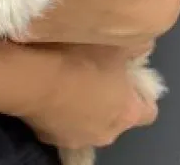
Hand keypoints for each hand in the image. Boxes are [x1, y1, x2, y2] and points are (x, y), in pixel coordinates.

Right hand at [16, 43, 157, 149]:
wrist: (30, 77)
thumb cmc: (77, 57)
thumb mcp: (115, 40)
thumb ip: (136, 45)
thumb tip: (144, 45)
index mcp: (127, 112)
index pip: (148, 110)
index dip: (141, 91)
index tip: (130, 73)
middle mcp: (107, 134)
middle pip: (117, 116)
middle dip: (112, 96)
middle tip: (100, 69)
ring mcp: (77, 139)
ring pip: (89, 121)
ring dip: (86, 104)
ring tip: (72, 76)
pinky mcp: (49, 138)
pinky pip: (63, 122)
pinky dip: (62, 109)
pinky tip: (53, 87)